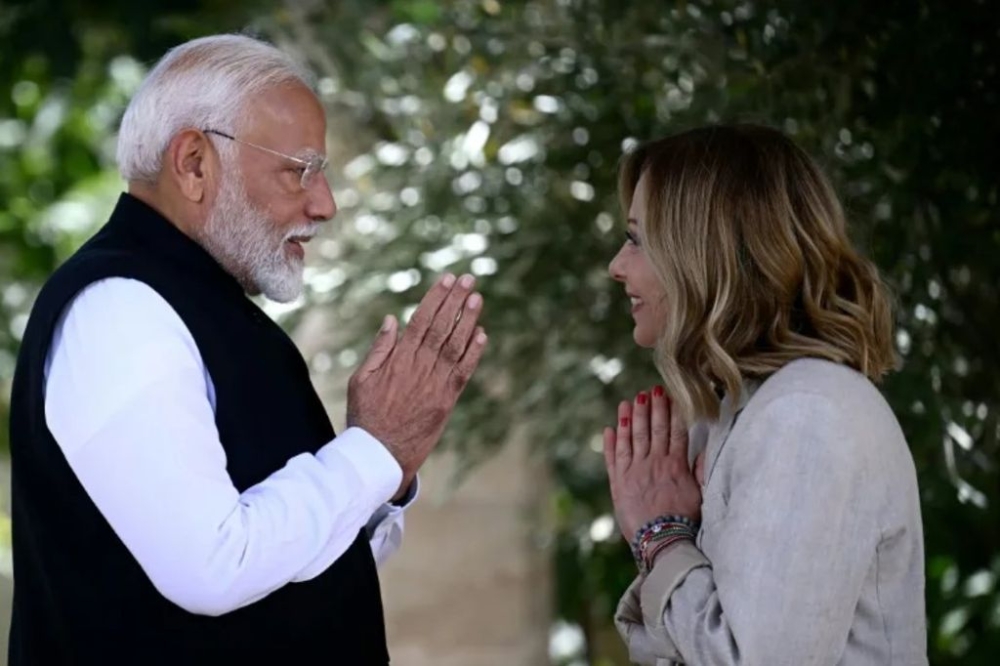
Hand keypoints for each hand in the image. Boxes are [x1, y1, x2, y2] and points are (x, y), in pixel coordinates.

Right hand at [348, 273, 486, 495]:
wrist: (379, 454)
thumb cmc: (366, 415)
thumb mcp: (361, 380)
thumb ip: (379, 349)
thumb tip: (391, 320)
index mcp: (398, 359)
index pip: (421, 320)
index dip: (436, 298)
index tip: (448, 280)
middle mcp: (419, 367)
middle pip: (441, 327)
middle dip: (456, 301)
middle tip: (469, 279)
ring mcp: (435, 384)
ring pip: (455, 345)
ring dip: (468, 320)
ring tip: (477, 297)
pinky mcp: (447, 401)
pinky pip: (464, 372)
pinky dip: (474, 352)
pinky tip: (482, 333)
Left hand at [603, 386, 701, 540]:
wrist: (662, 540)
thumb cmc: (684, 522)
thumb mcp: (699, 495)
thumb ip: (700, 470)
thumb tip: (705, 448)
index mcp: (675, 465)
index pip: (674, 431)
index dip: (672, 411)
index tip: (670, 395)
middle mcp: (653, 463)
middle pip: (653, 429)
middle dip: (652, 407)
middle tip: (651, 389)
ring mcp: (634, 471)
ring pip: (631, 438)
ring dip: (629, 418)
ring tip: (628, 401)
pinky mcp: (618, 483)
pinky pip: (613, 457)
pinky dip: (611, 442)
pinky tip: (610, 427)